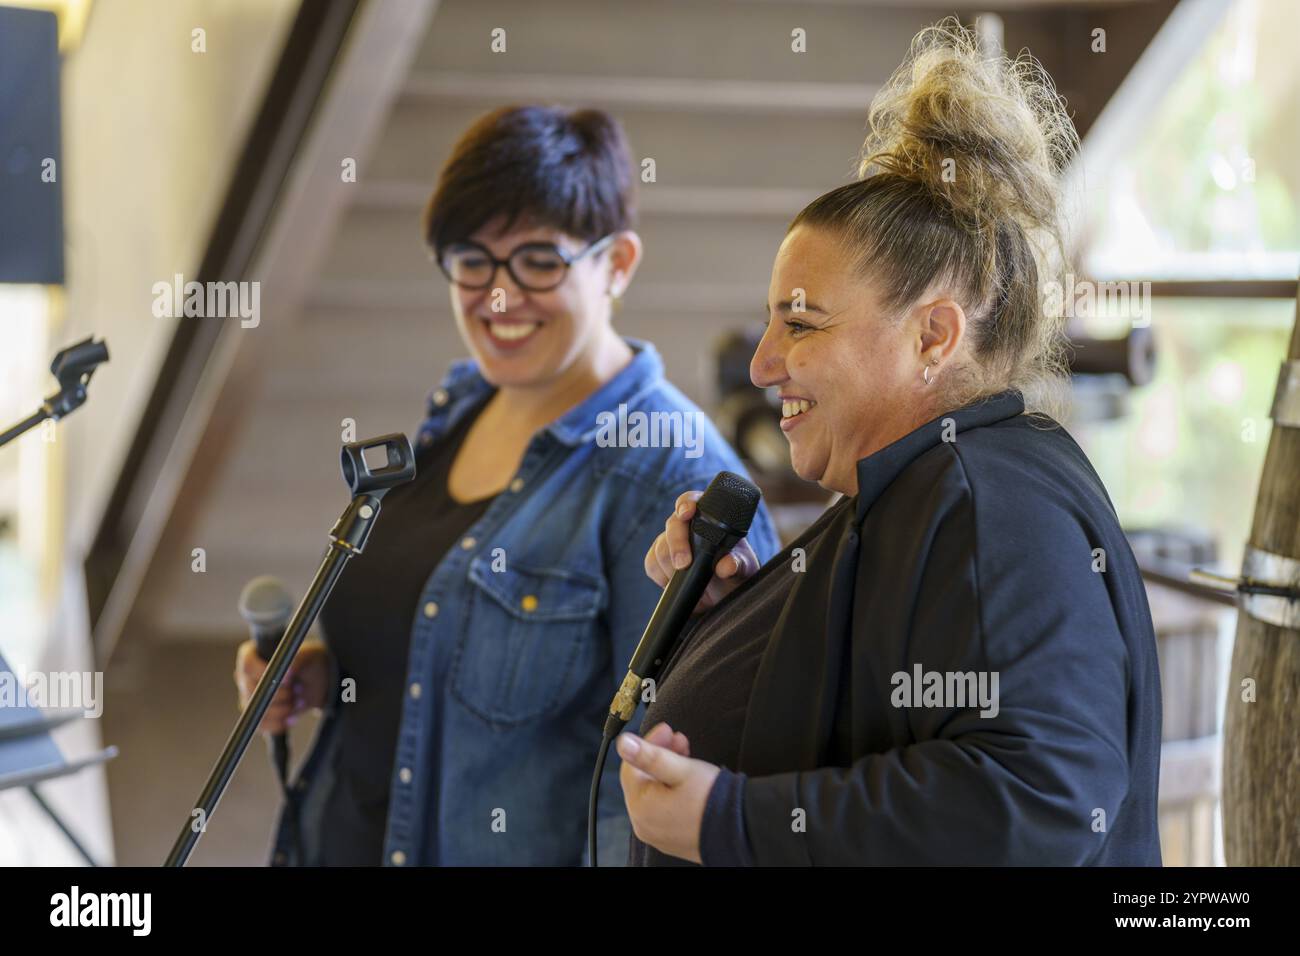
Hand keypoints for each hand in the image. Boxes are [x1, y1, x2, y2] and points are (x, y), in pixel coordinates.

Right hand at [234, 640, 330, 733]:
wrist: (317, 683)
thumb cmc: (309, 663)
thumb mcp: (308, 656)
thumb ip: (297, 660)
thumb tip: (288, 670)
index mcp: (252, 656)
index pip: (247, 665)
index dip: (266, 673)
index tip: (290, 678)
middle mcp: (245, 677)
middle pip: (252, 691)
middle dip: (280, 694)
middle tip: (299, 689)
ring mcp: (248, 698)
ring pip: (257, 711)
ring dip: (282, 710)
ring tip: (300, 701)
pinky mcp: (257, 715)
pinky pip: (261, 725)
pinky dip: (279, 724)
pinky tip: (292, 718)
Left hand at [618, 722, 720, 863]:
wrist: (741, 829)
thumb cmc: (712, 799)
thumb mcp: (680, 769)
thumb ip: (649, 756)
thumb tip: (623, 743)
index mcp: (641, 807)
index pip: (632, 767)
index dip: (648, 743)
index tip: (666, 730)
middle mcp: (644, 825)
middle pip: (643, 781)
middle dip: (659, 755)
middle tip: (678, 739)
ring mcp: (658, 834)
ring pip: (654, 794)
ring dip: (666, 771)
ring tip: (687, 755)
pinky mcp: (674, 838)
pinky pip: (665, 809)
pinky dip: (672, 791)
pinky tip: (688, 780)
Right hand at [644, 490, 761, 613]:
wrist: (724, 594)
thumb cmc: (736, 573)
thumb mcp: (743, 569)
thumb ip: (738, 565)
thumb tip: (727, 566)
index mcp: (709, 516)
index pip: (692, 501)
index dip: (686, 503)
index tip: (687, 513)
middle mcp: (687, 526)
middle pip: (673, 524)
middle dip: (677, 543)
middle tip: (684, 564)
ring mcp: (672, 542)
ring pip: (660, 546)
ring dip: (670, 564)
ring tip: (686, 577)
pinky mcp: (660, 560)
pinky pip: (652, 563)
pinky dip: (661, 575)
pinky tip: (673, 582)